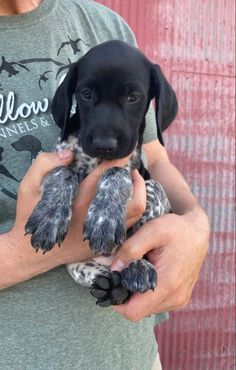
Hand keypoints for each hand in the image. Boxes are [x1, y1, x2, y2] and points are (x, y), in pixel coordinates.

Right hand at [2, 150, 144, 287]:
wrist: (31, 252)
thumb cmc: (30, 216)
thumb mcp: (28, 186)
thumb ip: (45, 164)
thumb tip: (69, 154)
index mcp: (81, 199)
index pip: (108, 174)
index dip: (121, 160)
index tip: (127, 150)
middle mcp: (96, 216)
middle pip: (133, 198)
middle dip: (137, 180)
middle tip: (131, 169)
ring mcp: (102, 233)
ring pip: (135, 214)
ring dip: (138, 195)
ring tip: (130, 183)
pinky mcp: (103, 243)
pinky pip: (127, 226)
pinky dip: (130, 210)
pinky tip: (122, 201)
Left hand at [111, 210, 209, 321]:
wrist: (197, 232)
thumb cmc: (175, 229)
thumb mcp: (152, 230)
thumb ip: (130, 249)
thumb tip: (113, 268)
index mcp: (168, 284)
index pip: (133, 311)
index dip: (116, 302)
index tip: (110, 284)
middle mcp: (176, 297)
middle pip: (138, 311)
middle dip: (124, 296)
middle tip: (119, 274)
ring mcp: (179, 300)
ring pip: (146, 309)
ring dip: (135, 295)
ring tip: (134, 272)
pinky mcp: (180, 298)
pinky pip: (156, 304)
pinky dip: (145, 294)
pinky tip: (145, 275)